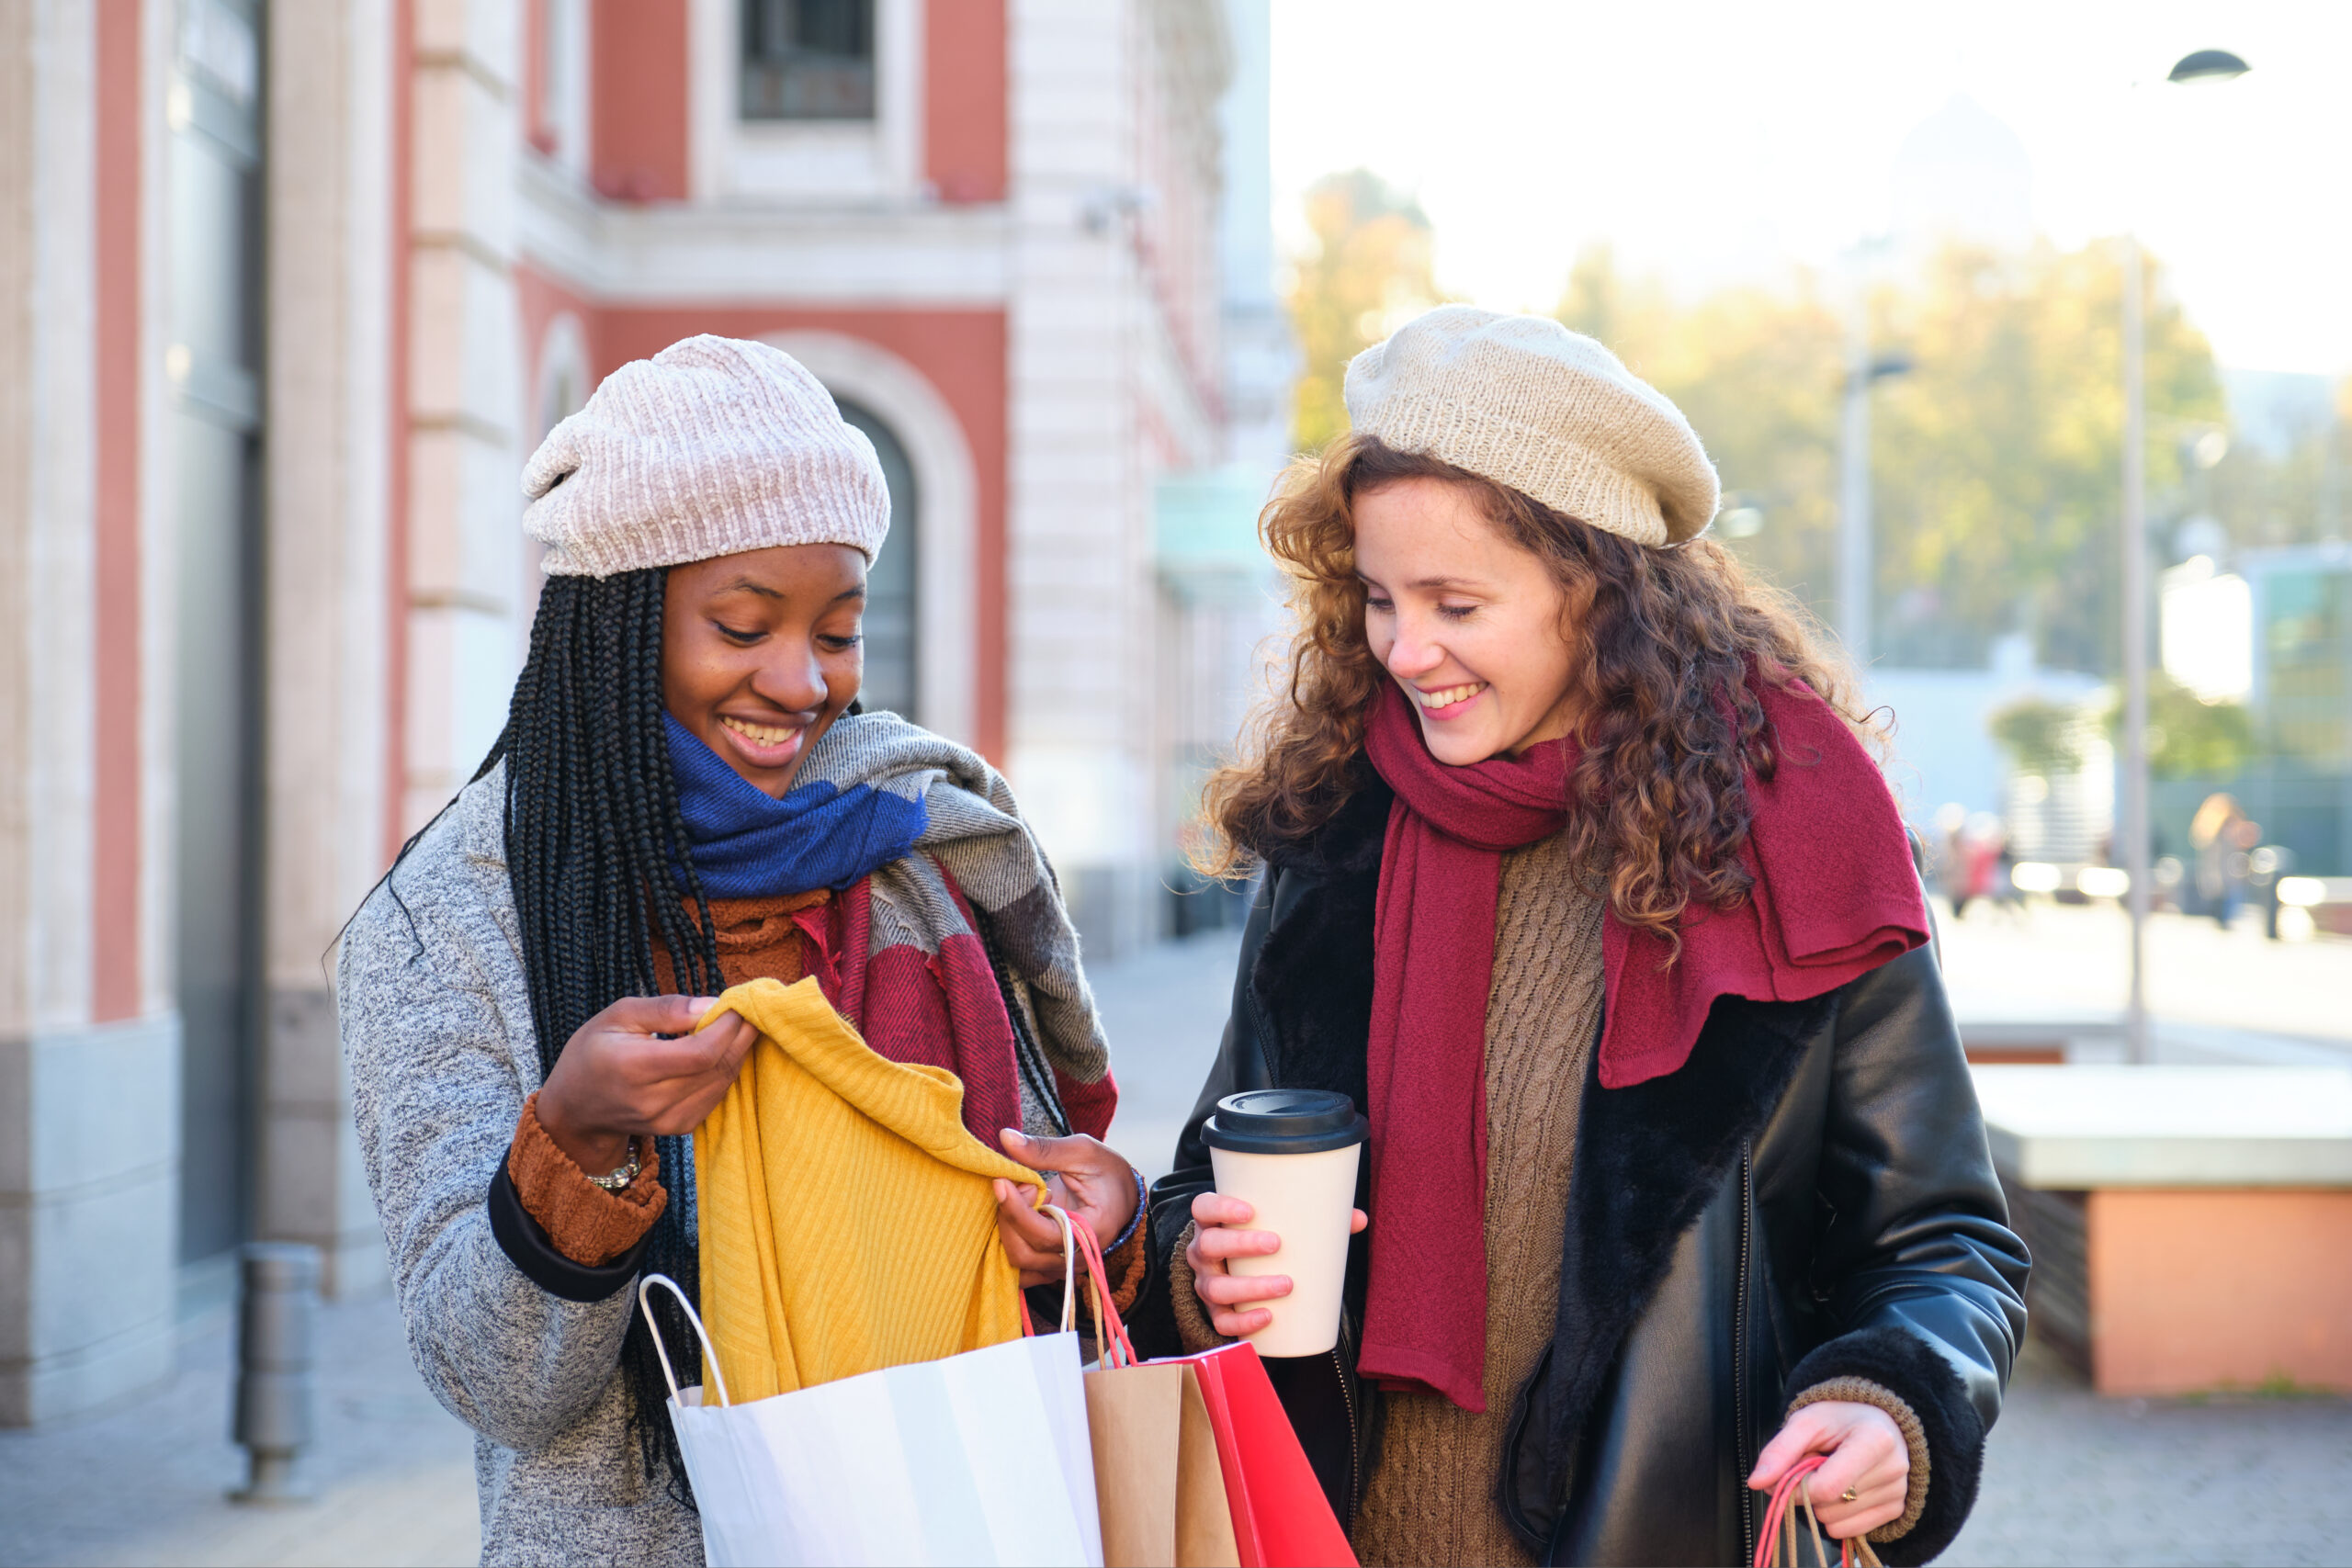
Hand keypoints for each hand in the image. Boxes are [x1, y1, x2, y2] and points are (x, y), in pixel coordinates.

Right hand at [534, 996, 756, 1173]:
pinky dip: (725, 1070)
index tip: (737, 1003)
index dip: (727, 1027)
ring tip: (739, 1026)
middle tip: (748, 1010)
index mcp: (634, 1068)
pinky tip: (723, 1051)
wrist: (575, 1108)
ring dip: (738, 1052)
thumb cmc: (593, 1052)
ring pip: (722, 1082)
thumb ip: (665, 1009)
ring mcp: (667, 1120)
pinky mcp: (679, 1128)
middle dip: (740, 1035)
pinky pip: (716, 1096)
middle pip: (716, 1067)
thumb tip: (710, 1004)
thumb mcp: (617, 1015)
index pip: (700, 1052)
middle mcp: (653, 1101)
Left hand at [991, 1129, 1141, 1287]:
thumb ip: (1044, 1149)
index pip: (1044, 1235)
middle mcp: (1078, 1258)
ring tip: (1021, 1199)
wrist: (1122, 1195)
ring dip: (1006, 1229)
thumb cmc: (1107, 1172)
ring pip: (1017, 1264)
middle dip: (1009, 1217)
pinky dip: (1007, 1243)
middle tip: (1018, 1185)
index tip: (1001, 1182)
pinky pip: (1018, 1268)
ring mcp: (1063, 1267)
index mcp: (1093, 1231)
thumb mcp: (1083, 1152)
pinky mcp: (1049, 1266)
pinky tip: (1013, 1216)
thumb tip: (1005, 1137)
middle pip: (1024, 1254)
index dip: (1016, 1210)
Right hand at [1184, 1191, 1368, 1338]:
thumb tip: (1358, 1218)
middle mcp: (1202, 1251)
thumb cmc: (1259, 1238)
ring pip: (1215, 1287)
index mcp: (1213, 1222)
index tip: (1251, 1210)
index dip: (1221, 1207)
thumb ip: (1316, 1218)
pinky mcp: (1214, 1310)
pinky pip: (1221, 1320)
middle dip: (1241, 1245)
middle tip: (1277, 1244)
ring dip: (1250, 1287)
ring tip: (1285, 1284)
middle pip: (1210, 1245)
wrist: (1237, 1267)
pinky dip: (1242, 1322)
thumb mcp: (1277, 1223)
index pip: (1203, 1208)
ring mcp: (1206, 1281)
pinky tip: (1267, 1317)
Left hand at [1748, 1400, 1909, 1540]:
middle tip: (1820, 1464)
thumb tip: (1756, 1482)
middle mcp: (1893, 1469)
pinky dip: (1838, 1516)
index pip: (1827, 1487)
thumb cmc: (1840, 1418)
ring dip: (1824, 1503)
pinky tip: (1845, 1489)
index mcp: (1875, 1440)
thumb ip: (1780, 1450)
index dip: (1798, 1487)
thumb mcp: (1806, 1422)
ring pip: (1838, 1522)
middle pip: (1830, 1506)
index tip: (1791, 1474)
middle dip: (1811, 1490)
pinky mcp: (1897, 1509)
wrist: (1877, 1419)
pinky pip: (1852, 1531)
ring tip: (1835, 1473)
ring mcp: (1898, 1492)